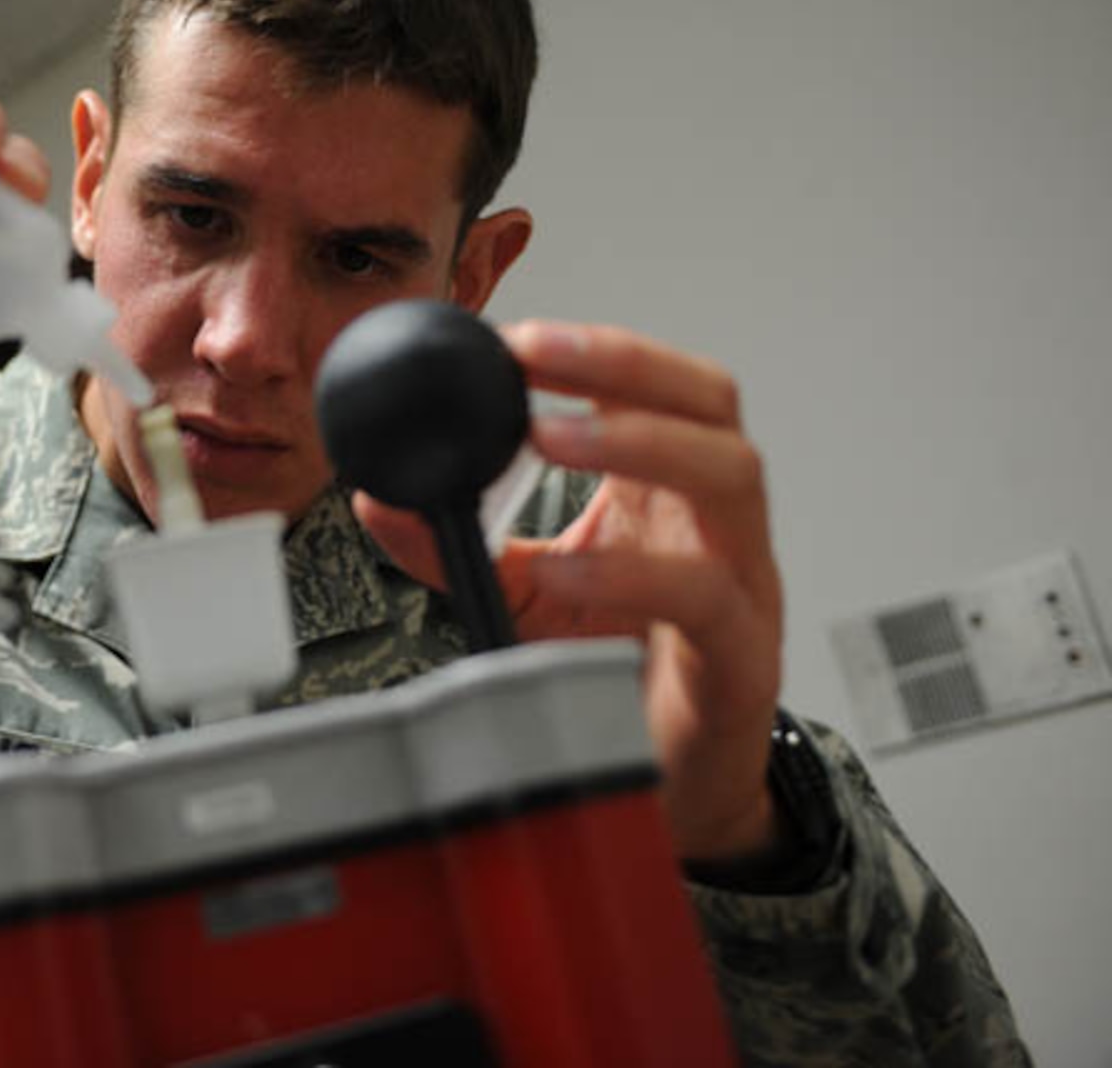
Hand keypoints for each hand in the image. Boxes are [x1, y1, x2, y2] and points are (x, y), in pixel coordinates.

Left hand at [355, 320, 783, 863]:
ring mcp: (743, 584)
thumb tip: (378, 495)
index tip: (515, 336)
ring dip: (639, 442)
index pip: (661, 386)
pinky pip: (703, 597)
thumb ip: (457, 541)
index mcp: (672, 492)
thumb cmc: (616, 672)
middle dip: (625, 365)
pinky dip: (632, 573)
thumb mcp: (524, 590)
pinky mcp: (740, 658)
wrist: (675, 786)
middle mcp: (718, 524)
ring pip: (731, 479)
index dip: (600, 349)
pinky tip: (566, 567)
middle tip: (535, 356)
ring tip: (550, 436)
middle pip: (713, 404)